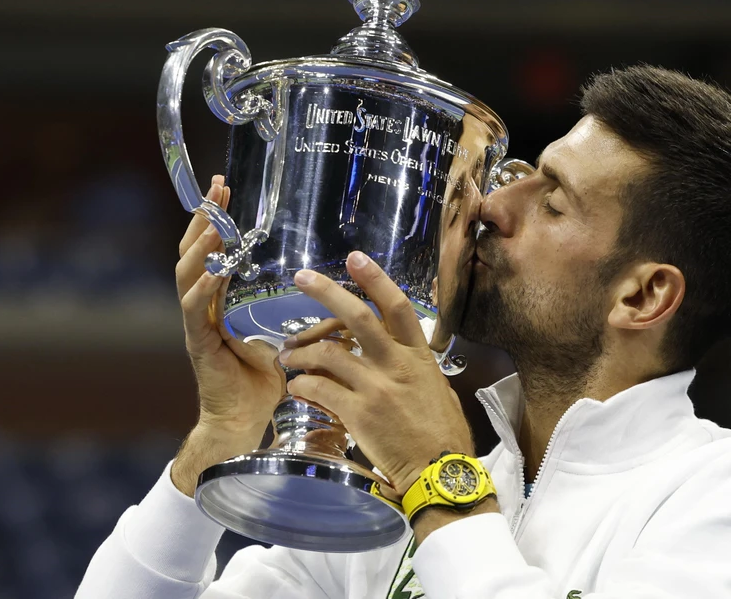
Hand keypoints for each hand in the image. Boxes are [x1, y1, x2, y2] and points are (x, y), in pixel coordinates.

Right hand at [171, 175, 285, 494]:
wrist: (246, 424)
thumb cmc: (269, 385)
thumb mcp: (294, 342)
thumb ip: (313, 321)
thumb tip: (349, 304)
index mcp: (223, 303)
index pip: (215, 251)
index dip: (218, 220)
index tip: (226, 187)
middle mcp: (204, 308)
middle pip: (194, 253)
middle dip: (204, 219)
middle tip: (216, 189)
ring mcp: (198, 325)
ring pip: (187, 276)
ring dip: (200, 247)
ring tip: (212, 223)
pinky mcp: (200, 345)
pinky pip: (194, 312)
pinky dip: (202, 290)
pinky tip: (213, 273)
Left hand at [280, 251, 473, 495]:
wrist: (440, 472)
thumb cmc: (444, 435)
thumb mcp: (436, 390)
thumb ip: (415, 368)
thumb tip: (401, 357)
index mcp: (418, 356)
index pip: (396, 307)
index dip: (375, 279)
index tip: (355, 258)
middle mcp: (396, 364)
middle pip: (356, 317)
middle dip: (325, 291)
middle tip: (301, 277)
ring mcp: (377, 388)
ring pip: (328, 354)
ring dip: (301, 352)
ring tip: (287, 355)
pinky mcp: (359, 414)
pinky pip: (320, 389)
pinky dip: (303, 385)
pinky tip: (296, 388)